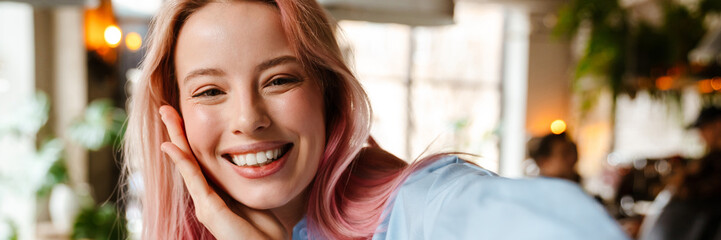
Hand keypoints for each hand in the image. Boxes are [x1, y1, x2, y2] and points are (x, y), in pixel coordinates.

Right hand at [159, 105, 286, 239]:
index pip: (201, 160)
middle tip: (166, 107)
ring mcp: (206, 204)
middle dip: (178, 131)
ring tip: (166, 114)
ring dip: (176, 137)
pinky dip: (182, 161)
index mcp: (219, 193)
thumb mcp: (258, 200)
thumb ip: (251, 184)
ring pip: (187, 164)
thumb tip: (258, 164)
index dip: (192, 138)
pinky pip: (194, 179)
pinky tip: (171, 145)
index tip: (185, 115)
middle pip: (189, 158)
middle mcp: (207, 198)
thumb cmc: (267, 234)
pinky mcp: (210, 210)